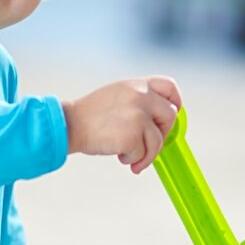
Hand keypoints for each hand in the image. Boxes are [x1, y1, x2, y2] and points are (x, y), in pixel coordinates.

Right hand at [61, 76, 181, 173]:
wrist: (69, 125)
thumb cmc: (89, 115)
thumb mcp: (117, 96)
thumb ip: (139, 101)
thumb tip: (160, 120)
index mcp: (137, 84)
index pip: (170, 87)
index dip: (175, 104)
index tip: (167, 120)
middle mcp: (140, 96)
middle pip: (170, 116)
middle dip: (161, 134)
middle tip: (148, 145)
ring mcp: (138, 115)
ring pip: (158, 140)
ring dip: (147, 154)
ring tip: (130, 157)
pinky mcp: (132, 135)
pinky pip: (144, 154)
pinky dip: (134, 160)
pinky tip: (120, 156)